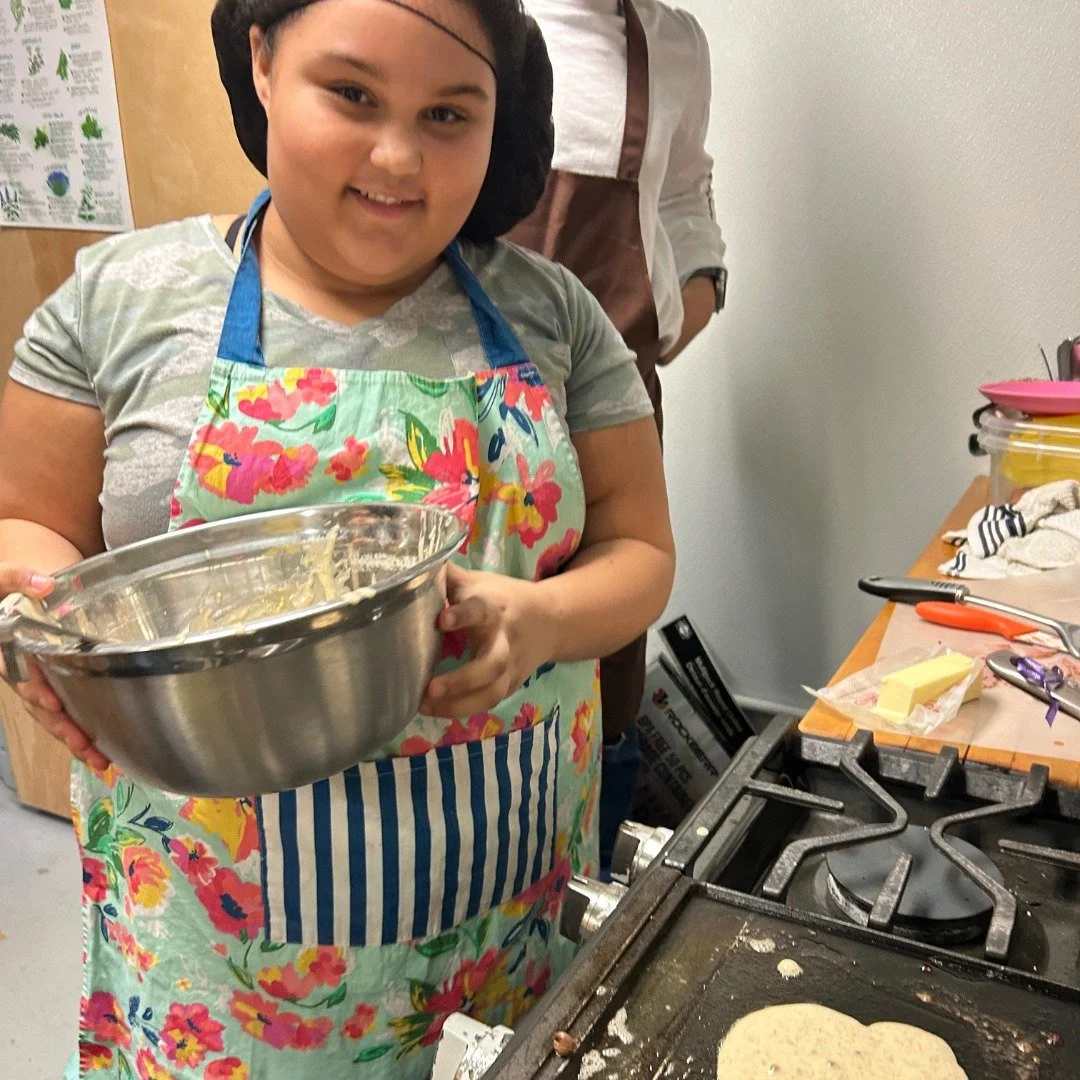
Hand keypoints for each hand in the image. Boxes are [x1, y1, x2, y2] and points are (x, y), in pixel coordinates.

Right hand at [0, 563, 109, 769]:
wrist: (8, 592)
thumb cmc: (4, 588)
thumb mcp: (2, 578)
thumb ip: (18, 579)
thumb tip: (43, 584)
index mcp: (6, 651)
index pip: (20, 675)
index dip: (36, 691)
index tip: (53, 703)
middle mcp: (19, 672)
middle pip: (38, 706)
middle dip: (61, 728)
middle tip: (85, 747)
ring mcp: (34, 682)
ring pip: (51, 716)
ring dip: (74, 739)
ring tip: (100, 761)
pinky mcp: (51, 685)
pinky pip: (62, 712)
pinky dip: (79, 732)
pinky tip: (101, 751)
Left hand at [421, 563, 555, 718]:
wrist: (551, 620)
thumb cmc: (502, 597)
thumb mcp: (479, 581)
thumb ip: (447, 576)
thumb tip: (410, 566)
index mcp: (493, 607)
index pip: (480, 610)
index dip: (462, 615)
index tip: (441, 621)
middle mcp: (503, 639)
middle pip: (491, 664)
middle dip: (462, 679)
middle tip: (430, 688)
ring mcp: (509, 666)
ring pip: (492, 691)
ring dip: (459, 704)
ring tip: (425, 706)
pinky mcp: (510, 685)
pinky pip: (488, 702)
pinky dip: (462, 710)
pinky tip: (434, 711)